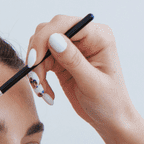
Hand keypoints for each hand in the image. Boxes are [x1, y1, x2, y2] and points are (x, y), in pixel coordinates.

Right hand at [26, 15, 136, 137]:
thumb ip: (73, 60)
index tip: (33, 61)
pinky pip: (40, 61)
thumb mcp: (92, 83)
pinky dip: (38, 76)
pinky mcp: (60, 61)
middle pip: (48, 31)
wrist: (109, 119)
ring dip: (36, 69)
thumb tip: (53, 39)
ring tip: (42, 90)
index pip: (65, 24)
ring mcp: (71, 48)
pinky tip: (46, 92)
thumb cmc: (109, 102)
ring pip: (40, 47)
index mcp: (98, 36)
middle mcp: (84, 37)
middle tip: (35, 79)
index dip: (44, 39)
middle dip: (37, 55)